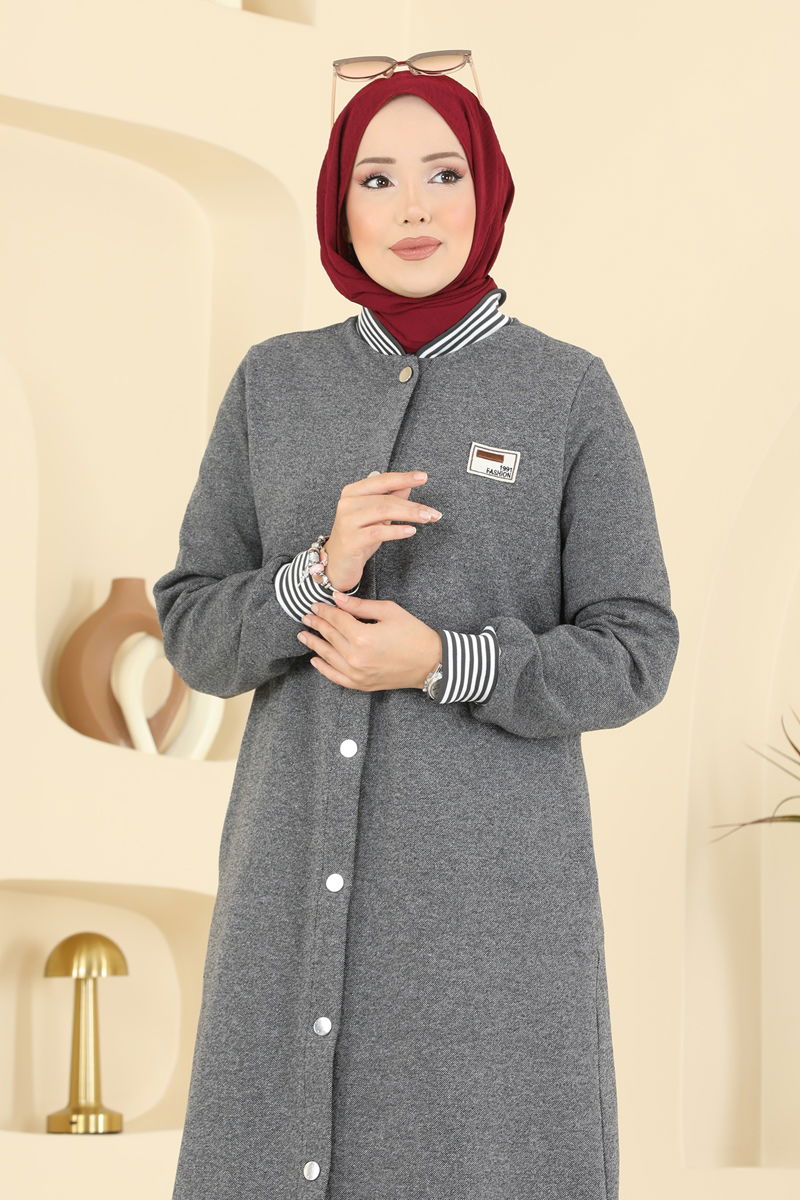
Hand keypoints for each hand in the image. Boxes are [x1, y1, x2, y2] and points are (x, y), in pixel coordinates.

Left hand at [296, 591, 441, 691]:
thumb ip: (360, 606)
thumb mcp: (389, 611)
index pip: (335, 619)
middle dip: (316, 624)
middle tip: (306, 616)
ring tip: (304, 635)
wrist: (430, 662)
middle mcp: (355, 657)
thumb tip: (337, 598)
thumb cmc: (413, 634)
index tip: (316, 604)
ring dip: (314, 644)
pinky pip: (335, 677)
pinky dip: (323, 668)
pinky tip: (315, 659)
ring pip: (327, 656)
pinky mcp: (361, 684)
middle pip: (329, 636)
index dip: (324, 610)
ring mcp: (356, 673)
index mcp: (362, 636)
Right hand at [323, 470, 442, 592]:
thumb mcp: (376, 516)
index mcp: (353, 492)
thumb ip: (390, 498)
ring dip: (409, 515)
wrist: (336, 564)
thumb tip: (408, 484)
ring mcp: (347, 522)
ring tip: (427, 519)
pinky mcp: (350, 540)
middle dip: (412, 505)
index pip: (382, 480)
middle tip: (433, 512)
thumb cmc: (358, 537)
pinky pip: (377, 532)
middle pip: (386, 498)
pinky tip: (410, 531)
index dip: (403, 478)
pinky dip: (396, 531)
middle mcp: (347, 503)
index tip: (423, 477)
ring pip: (383, 512)